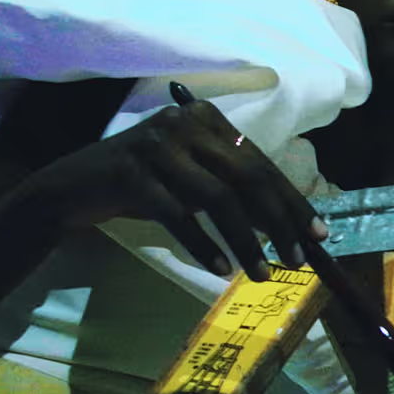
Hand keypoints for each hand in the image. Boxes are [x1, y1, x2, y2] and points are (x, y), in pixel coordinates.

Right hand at [9, 90, 326, 280]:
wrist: (74, 187)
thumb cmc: (145, 186)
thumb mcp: (195, 183)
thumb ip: (237, 193)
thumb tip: (290, 226)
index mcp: (207, 118)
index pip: (261, 163)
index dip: (293, 201)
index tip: (319, 237)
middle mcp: (185, 123)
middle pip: (247, 177)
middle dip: (279, 223)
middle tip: (298, 262)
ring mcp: (156, 145)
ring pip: (217, 199)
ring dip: (246, 242)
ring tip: (262, 274)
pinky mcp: (131, 173)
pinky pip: (178, 215)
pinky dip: (202, 244)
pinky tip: (219, 268)